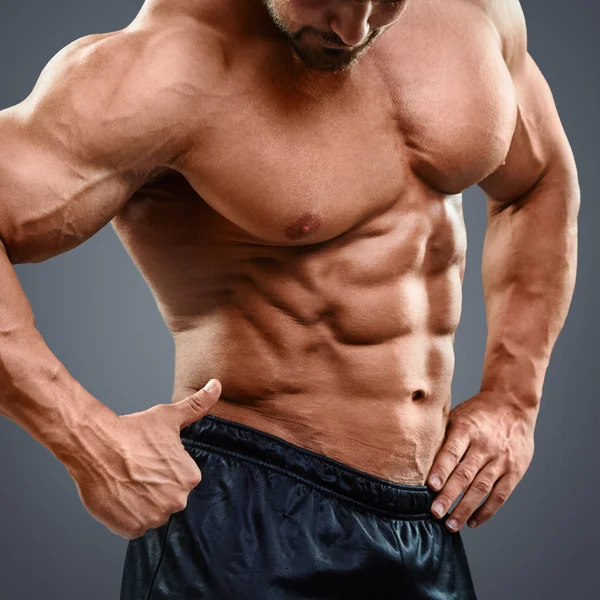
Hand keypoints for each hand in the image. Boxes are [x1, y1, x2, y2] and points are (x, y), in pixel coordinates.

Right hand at [67, 379, 221, 539]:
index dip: (164, 470)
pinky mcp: (131, 529)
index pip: (182, 480)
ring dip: (141, 502)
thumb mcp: (170, 416)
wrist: (96, 445)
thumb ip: (198, 405)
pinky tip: (120, 494)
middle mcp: (177, 501)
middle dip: (155, 487)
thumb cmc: (133, 431)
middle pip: (168, 498)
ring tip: (127, 480)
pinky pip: (134, 526)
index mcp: (190, 478)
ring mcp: (153, 517)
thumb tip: (217, 385)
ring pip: (152, 512)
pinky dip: (126, 515)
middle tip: (138, 469)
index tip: (151, 460)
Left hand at [427, 391, 536, 531]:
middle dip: (449, 495)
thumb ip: (442, 435)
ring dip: (465, 509)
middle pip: (465, 474)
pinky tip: (473, 521)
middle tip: (435, 513)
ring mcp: (501, 459)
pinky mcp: (514, 471)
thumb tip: (417, 456)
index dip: (441, 470)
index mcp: (467, 429)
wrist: (512, 404)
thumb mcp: (457, 415)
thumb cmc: (477, 412)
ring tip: (451, 524)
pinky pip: (500, 495)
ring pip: (482, 488)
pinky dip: (486, 511)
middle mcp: (485, 445)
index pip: (452, 452)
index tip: (430, 486)